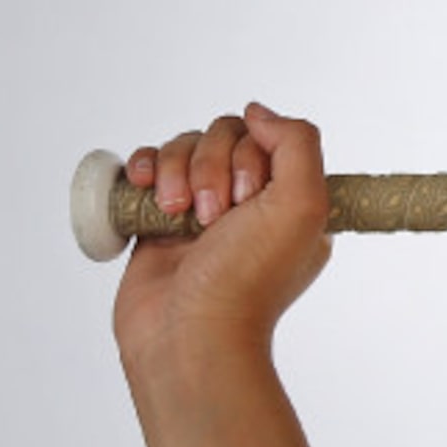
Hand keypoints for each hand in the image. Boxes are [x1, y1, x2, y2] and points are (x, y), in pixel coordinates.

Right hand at [112, 102, 332, 371]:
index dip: (250, 157)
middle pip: (222, 137)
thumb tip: (259, 112)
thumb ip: (298, 143)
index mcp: (291, 203)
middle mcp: (250, 205)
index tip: (247, 199)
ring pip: (183, 149)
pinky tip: (143, 187)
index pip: (268, 139)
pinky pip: (148, 170)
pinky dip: (143, 168)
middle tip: (210, 216)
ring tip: (178, 214)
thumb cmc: (248, 279)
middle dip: (209, 166)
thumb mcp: (304, 204)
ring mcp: (201, 213)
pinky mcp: (159, 223)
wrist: (188, 334)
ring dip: (175, 170)